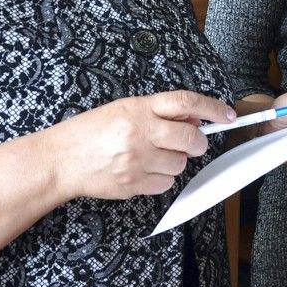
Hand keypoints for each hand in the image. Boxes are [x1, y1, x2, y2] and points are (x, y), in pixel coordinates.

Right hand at [47, 90, 231, 200]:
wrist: (60, 160)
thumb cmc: (88, 132)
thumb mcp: (122, 109)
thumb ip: (158, 112)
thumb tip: (193, 118)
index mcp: (137, 108)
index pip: (185, 102)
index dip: (212, 108)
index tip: (226, 115)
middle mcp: (139, 133)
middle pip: (190, 138)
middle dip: (197, 142)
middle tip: (192, 142)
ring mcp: (137, 160)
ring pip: (180, 164)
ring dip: (175, 161)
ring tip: (154, 155)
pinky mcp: (133, 184)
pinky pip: (166, 184)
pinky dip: (162, 178)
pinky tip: (144, 170)